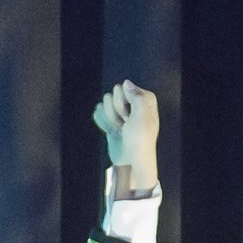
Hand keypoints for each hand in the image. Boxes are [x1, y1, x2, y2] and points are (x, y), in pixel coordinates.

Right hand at [91, 79, 159, 193]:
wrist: (132, 159)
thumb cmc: (140, 139)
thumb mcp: (142, 116)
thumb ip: (136, 96)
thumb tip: (126, 82)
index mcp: (144, 98)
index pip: (122, 88)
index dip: (123, 103)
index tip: (130, 117)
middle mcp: (132, 102)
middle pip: (111, 95)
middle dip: (116, 111)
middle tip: (126, 124)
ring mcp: (121, 111)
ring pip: (104, 103)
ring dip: (110, 118)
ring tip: (121, 129)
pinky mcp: (111, 119)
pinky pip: (98, 113)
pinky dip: (103, 123)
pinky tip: (112, 131)